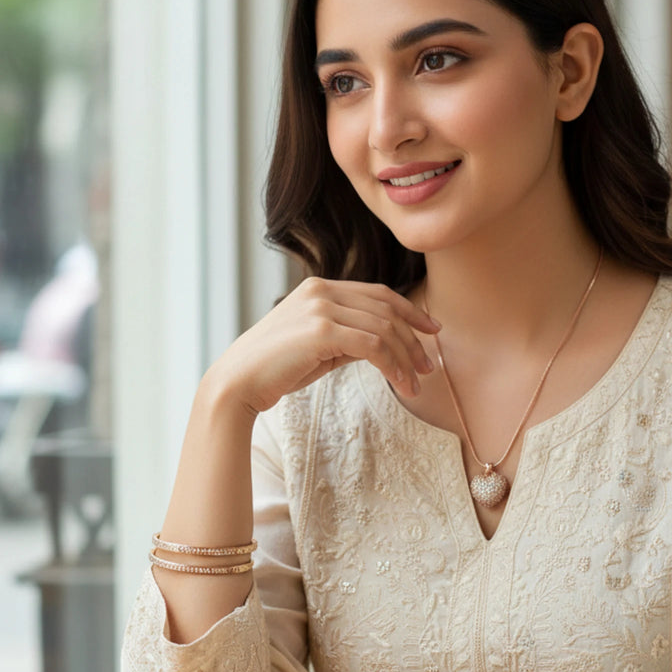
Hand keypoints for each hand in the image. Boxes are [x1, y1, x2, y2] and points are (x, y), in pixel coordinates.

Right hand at [206, 277, 439, 414]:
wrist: (239, 382)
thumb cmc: (277, 368)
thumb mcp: (320, 346)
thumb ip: (350, 337)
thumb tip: (386, 345)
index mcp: (321, 288)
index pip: (378, 294)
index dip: (410, 311)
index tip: (432, 329)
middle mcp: (322, 291)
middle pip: (386, 310)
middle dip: (413, 339)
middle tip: (428, 366)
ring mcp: (321, 308)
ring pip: (383, 329)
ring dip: (406, 358)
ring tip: (416, 383)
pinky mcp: (321, 331)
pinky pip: (373, 346)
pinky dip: (392, 366)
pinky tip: (399, 383)